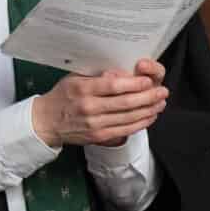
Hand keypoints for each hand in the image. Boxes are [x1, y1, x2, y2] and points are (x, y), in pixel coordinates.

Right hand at [31, 57, 167, 148]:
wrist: (47, 121)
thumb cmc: (63, 95)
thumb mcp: (75, 78)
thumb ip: (97, 76)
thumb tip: (122, 73)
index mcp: (83, 89)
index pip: (113, 86)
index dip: (134, 84)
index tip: (148, 80)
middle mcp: (89, 107)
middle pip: (125, 103)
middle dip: (148, 97)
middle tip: (162, 91)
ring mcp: (95, 124)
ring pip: (128, 118)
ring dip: (148, 110)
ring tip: (161, 102)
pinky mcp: (99, 137)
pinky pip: (125, 130)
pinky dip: (140, 124)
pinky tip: (150, 116)